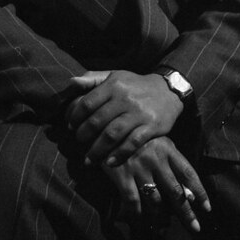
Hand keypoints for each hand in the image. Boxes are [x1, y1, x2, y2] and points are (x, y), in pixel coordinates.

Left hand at [67, 70, 182, 166]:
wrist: (168, 90)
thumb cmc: (135, 85)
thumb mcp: (114, 76)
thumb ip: (92, 79)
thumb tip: (71, 82)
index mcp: (114, 85)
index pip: (88, 103)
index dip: (76, 117)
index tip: (70, 126)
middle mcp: (125, 98)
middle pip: (98, 121)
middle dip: (84, 135)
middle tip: (78, 142)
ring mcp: (139, 113)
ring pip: (113, 134)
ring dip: (97, 150)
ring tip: (89, 159)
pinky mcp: (151, 127)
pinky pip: (132, 143)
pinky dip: (119, 155)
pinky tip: (109, 163)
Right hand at [101, 136, 209, 233]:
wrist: (106, 126)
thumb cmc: (136, 136)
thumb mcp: (157, 141)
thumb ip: (171, 161)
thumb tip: (187, 191)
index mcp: (168, 149)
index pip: (189, 173)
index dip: (200, 192)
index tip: (207, 208)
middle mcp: (156, 159)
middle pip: (176, 192)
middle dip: (186, 213)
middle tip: (195, 228)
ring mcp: (139, 168)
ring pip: (156, 201)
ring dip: (161, 218)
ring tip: (162, 228)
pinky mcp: (122, 175)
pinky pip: (133, 201)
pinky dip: (138, 214)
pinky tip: (141, 221)